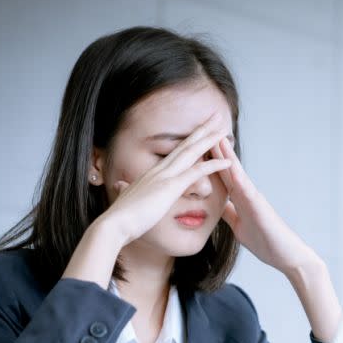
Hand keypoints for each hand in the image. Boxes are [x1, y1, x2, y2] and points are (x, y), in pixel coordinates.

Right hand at [99, 113, 231, 246]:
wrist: (115, 224)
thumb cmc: (122, 218)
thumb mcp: (127, 199)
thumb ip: (127, 190)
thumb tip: (120, 186)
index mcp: (152, 174)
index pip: (175, 152)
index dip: (188, 140)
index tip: (200, 131)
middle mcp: (159, 170)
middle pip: (185, 145)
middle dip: (201, 130)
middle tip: (215, 118)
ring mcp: (165, 176)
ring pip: (192, 152)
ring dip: (210, 140)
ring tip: (224, 129)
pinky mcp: (171, 187)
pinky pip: (197, 172)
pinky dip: (213, 165)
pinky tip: (228, 161)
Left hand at [211, 137, 318, 274]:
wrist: (286, 256)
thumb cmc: (266, 242)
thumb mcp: (238, 226)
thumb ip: (230, 213)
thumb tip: (219, 205)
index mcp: (239, 199)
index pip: (220, 174)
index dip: (208, 158)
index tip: (195, 142)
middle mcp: (246, 194)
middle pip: (226, 167)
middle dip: (215, 149)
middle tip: (204, 127)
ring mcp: (254, 198)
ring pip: (237, 172)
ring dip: (227, 155)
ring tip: (216, 136)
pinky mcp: (261, 207)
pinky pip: (247, 190)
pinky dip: (238, 177)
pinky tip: (230, 166)